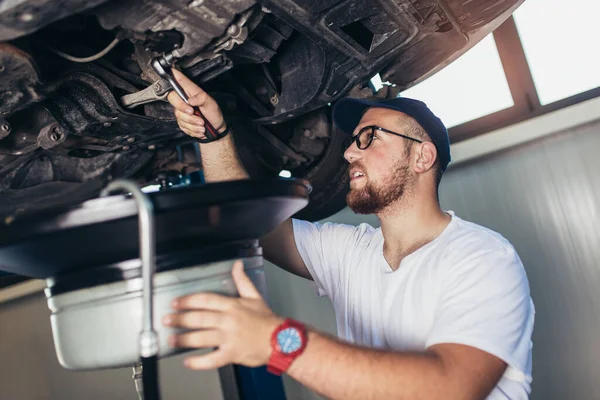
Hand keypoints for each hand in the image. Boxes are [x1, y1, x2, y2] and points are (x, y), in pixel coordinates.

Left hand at [163, 260, 283, 369]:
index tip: (175, 303)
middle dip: (180, 319)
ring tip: (171, 339)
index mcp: (232, 305)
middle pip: (199, 318)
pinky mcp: (231, 354)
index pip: (205, 300)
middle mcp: (228, 320)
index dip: (188, 300)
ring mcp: (229, 338)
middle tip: (167, 320)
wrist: (280, 340)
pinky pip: (212, 359)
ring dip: (184, 339)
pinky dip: (198, 362)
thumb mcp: (254, 296)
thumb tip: (237, 264)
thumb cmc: (266, 320)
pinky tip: (188, 361)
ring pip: (201, 338)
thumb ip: (242, 280)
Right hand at [167, 69, 225, 140]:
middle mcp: (184, 100)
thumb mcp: (211, 103)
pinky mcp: (182, 122)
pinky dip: (192, 129)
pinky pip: (182, 125)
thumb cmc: (213, 113)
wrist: (215, 129)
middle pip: (172, 98)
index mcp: (191, 92)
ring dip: (192, 122)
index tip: (171, 70)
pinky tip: (199, 127)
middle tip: (193, 112)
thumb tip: (190, 100)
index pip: (180, 81)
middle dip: (183, 108)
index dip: (174, 75)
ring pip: (179, 115)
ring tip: (202, 123)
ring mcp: (182, 111)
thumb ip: (201, 98)